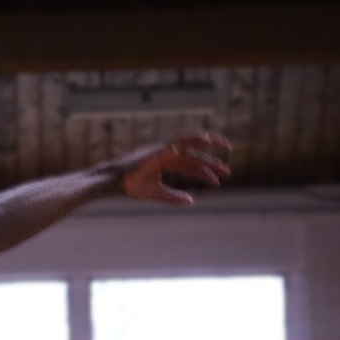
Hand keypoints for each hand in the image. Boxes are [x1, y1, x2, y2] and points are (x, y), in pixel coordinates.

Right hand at [114, 132, 230, 205]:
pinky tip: (205, 139)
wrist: (112, 181)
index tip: (219, 181)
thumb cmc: (130, 186)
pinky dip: (192, 139)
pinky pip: (178, 140)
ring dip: (207, 143)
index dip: (205, 172)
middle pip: (193, 155)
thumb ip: (172, 197)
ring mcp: (162, 148)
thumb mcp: (155, 193)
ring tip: (224, 146)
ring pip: (190, 143)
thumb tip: (191, 201)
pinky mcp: (158, 148)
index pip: (191, 164)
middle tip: (227, 171)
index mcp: (166, 161)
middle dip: (211, 162)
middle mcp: (166, 152)